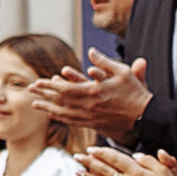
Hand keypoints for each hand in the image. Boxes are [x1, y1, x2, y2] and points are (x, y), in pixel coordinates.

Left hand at [28, 50, 151, 133]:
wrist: (146, 117)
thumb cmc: (136, 93)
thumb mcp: (122, 72)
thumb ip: (104, 61)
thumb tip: (91, 50)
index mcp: (93, 92)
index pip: (64, 89)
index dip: (48, 86)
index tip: (36, 82)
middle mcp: (88, 106)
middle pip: (59, 101)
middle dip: (43, 95)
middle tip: (29, 90)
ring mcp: (90, 117)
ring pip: (64, 113)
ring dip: (48, 108)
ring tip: (35, 104)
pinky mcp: (95, 124)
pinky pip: (73, 121)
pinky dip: (61, 117)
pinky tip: (53, 114)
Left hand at [81, 146, 176, 175]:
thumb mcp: (165, 170)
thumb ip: (149, 160)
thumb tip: (134, 156)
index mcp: (136, 172)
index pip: (114, 158)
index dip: (101, 153)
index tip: (91, 149)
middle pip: (103, 169)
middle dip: (88, 162)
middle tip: (76, 156)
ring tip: (77, 172)